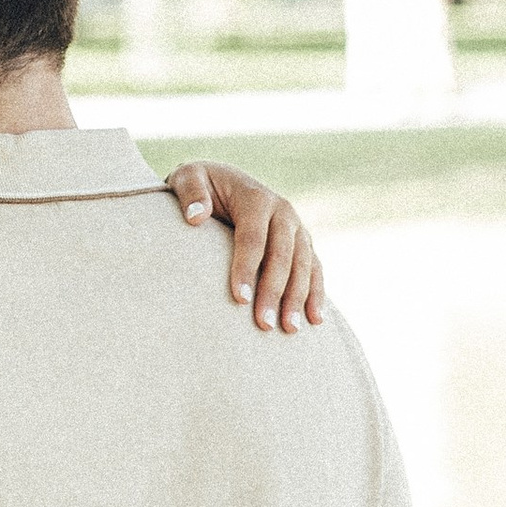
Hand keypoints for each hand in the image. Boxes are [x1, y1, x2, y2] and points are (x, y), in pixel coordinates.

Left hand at [166, 165, 323, 327]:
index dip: (246, 268)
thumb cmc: (203, 185)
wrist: (225, 180)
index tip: (239, 299)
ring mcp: (297, 227)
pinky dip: (317, 293)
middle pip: (282, 255)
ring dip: (298, 298)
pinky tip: (314, 319)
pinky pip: (314, 268)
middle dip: (274, 291)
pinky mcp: (303, 243)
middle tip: (264, 324)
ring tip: (290, 329)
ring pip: (303, 265)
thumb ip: (190, 192)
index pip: (253, 237)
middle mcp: (283, 211)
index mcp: (256, 197)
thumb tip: (195, 217)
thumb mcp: (189, 177)